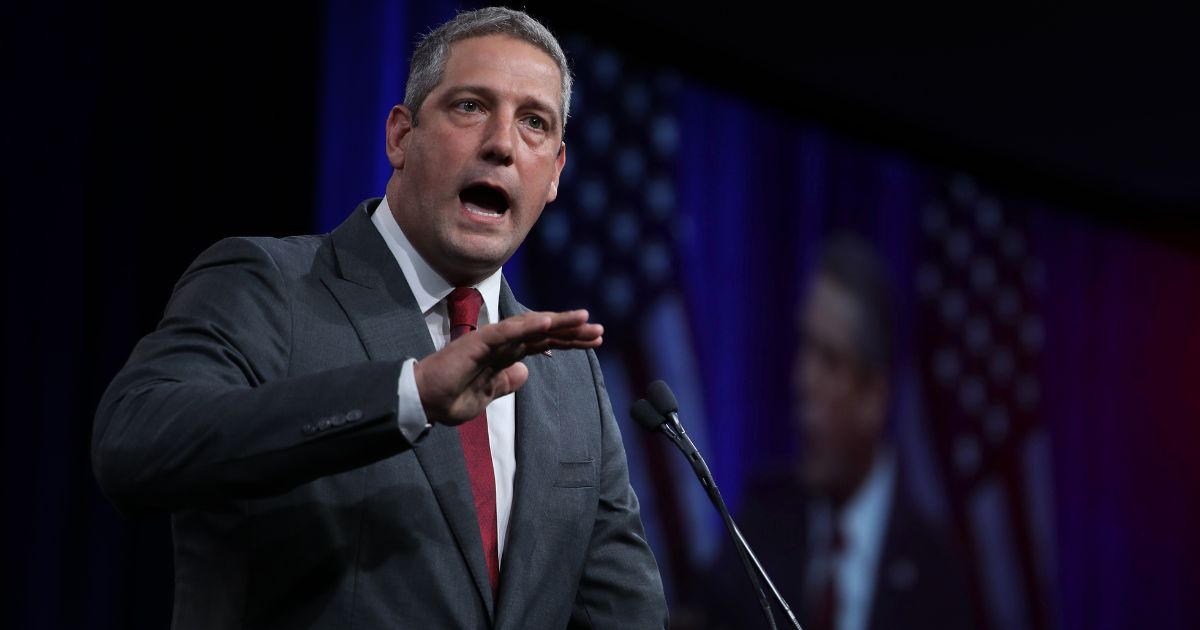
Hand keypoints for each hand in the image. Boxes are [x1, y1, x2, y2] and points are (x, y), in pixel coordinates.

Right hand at [413, 309, 602, 424]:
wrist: (423, 401)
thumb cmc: (449, 399)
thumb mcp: (485, 397)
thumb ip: (505, 384)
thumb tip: (525, 373)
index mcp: (504, 356)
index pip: (543, 344)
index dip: (569, 341)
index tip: (595, 341)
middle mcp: (501, 344)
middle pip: (543, 333)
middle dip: (572, 331)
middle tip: (599, 330)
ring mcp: (491, 340)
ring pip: (531, 327)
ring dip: (558, 322)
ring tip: (584, 319)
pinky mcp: (479, 342)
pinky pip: (508, 331)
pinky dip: (528, 325)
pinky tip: (548, 321)